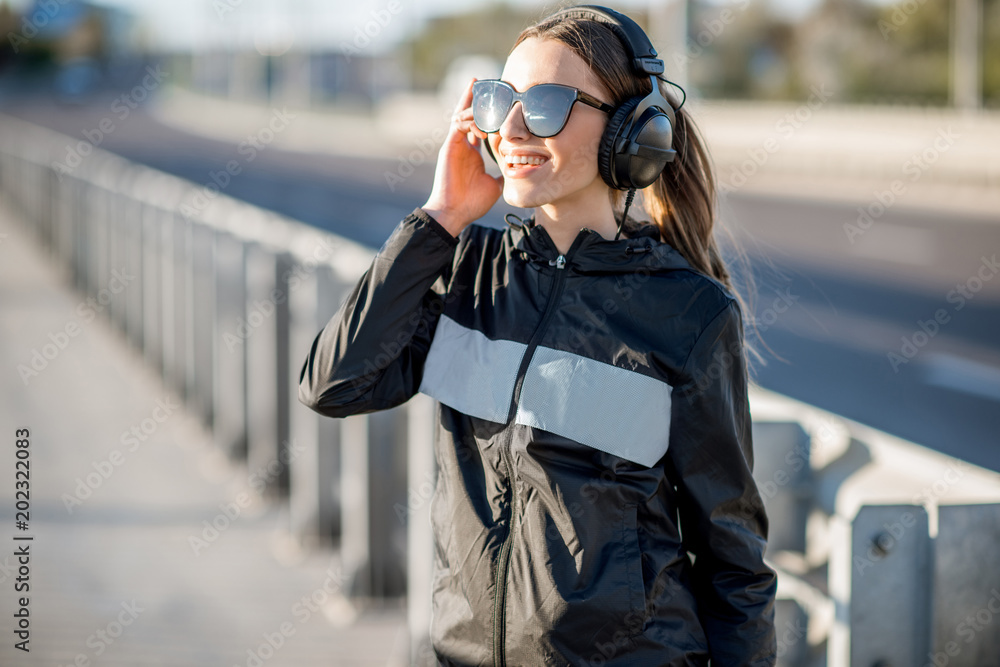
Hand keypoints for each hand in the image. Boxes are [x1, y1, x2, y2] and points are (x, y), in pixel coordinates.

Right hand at [421, 78, 503, 236]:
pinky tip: (483, 126)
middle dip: (474, 98)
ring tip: (485, 96)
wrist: (454, 213)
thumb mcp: (495, 185)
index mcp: (471, 152)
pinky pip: (458, 125)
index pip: (478, 126)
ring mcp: (454, 145)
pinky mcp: (449, 147)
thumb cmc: (471, 203)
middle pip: (467, 115)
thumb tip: (514, 172)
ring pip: (461, 115)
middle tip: (483, 82)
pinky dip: (470, 121)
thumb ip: (503, 174)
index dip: (487, 114)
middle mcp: (462, 145)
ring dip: (473, 106)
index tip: (500, 103)